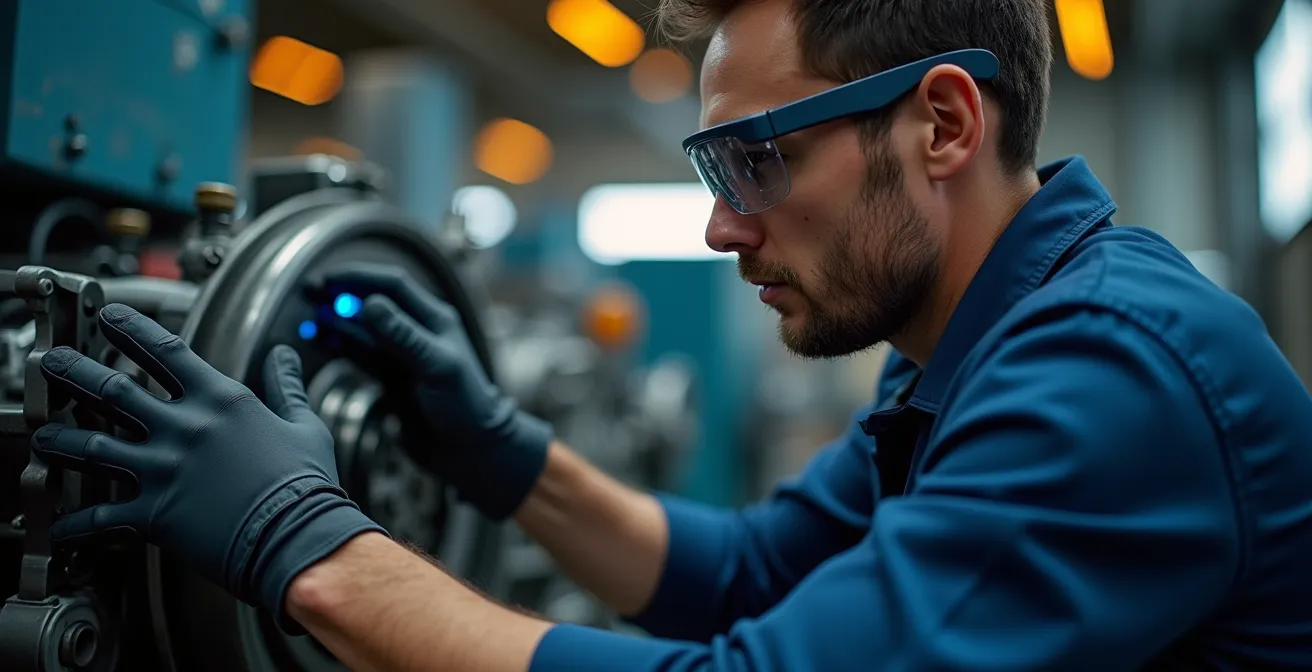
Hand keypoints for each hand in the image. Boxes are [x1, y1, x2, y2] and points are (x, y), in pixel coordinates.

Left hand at [31, 304, 384, 633]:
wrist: (298, 536)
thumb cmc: (306, 484)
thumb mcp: (304, 425)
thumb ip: (287, 387)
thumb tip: (285, 357)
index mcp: (221, 402)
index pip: (166, 352)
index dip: (132, 329)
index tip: (110, 316)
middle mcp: (184, 429)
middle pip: (113, 390)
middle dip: (74, 371)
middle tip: (50, 361)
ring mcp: (164, 470)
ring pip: (92, 447)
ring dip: (58, 440)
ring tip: (40, 435)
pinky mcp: (153, 513)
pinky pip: (102, 517)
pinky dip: (76, 523)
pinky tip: (61, 525)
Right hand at [319, 264, 551, 519]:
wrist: (469, 450)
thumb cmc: (465, 406)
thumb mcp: (436, 366)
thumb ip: (403, 335)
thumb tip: (368, 302)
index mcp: (435, 319)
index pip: (393, 285)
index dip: (359, 277)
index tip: (328, 279)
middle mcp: (417, 332)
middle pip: (373, 303)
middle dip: (341, 295)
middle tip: (308, 291)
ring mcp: (402, 356)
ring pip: (362, 330)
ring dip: (336, 321)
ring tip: (307, 317)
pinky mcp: (390, 379)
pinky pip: (360, 355)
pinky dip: (340, 345)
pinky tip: (320, 340)